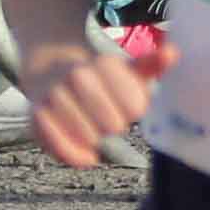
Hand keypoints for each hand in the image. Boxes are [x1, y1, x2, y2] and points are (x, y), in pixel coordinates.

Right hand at [17, 29, 152, 170]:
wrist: (49, 70)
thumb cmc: (98, 77)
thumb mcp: (126, 69)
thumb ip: (151, 65)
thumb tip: (172, 53)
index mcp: (104, 64)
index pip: (136, 106)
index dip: (135, 111)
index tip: (129, 106)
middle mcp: (77, 77)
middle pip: (113, 124)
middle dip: (115, 126)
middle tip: (109, 118)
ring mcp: (54, 96)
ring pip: (88, 137)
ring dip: (95, 139)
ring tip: (93, 128)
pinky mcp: (36, 116)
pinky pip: (60, 146)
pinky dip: (76, 156)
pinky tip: (87, 156)